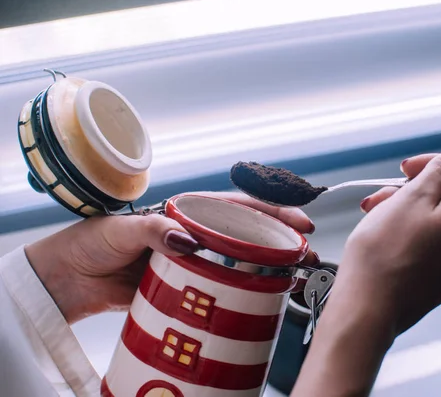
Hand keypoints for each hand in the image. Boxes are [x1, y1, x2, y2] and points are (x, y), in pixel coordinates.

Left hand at [25, 192, 317, 323]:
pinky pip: (221, 290)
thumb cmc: (91, 242)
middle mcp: (195, 237)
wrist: (69, 279)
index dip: (271, 212)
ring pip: (240, 264)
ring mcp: (194, 264)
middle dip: (282, 242)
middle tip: (306, 253)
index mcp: (185, 214)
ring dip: (270, 269)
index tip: (296, 222)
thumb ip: (154, 229)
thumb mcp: (122, 228)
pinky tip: (264, 299)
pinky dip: (244, 295)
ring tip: (296, 276)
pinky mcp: (187, 289)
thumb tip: (186, 240)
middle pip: (247, 235)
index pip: (236, 206)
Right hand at [292, 147, 440, 396]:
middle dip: (419, 188)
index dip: (440, 163)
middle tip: (384, 193)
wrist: (369, 308)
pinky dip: (417, 234)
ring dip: (412, 209)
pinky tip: (388, 236)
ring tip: (376, 213)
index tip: (408, 169)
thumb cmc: (386, 252)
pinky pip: (439, 245)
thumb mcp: (411, 196)